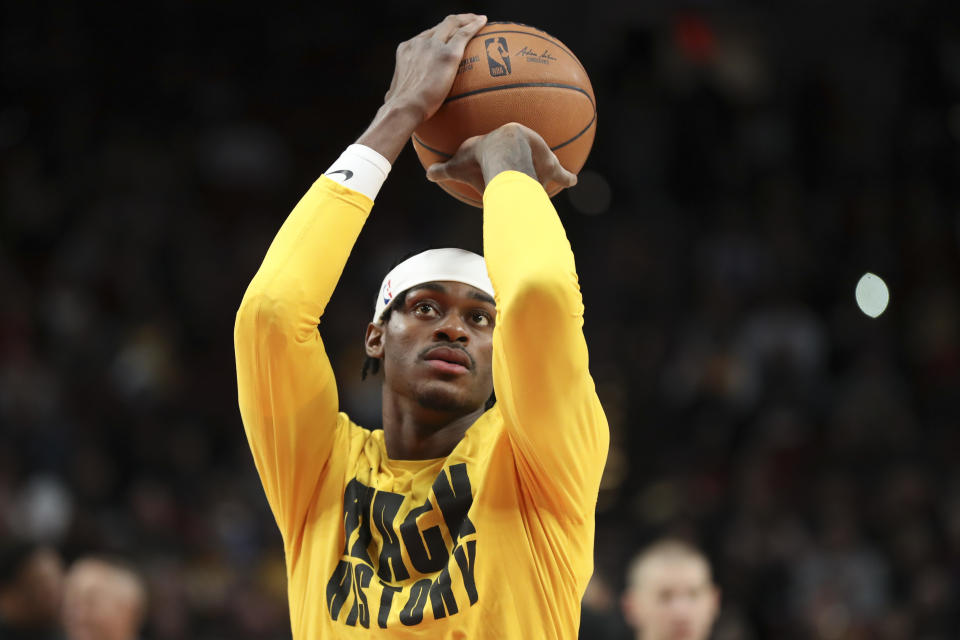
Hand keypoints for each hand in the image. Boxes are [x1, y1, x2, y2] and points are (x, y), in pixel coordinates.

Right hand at [384, 14, 487, 120]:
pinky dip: (475, 25)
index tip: (449, 35)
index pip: (427, 36)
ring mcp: (433, 46)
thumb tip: (391, 100)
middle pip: (441, 26)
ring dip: (467, 20)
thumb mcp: (393, 94)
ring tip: (479, 21)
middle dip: (455, 22)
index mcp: (407, 49)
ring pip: (453, 24)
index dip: (440, 33)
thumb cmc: (398, 109)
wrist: (404, 108)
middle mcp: (419, 42)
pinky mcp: (447, 54)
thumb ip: (395, 91)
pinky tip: (485, 22)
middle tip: (468, 23)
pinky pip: (464, 34)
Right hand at [425, 123, 577, 193]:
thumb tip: (426, 174)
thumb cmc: (478, 161)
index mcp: (495, 145)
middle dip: (523, 158)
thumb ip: (442, 171)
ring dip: (543, 168)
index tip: (494, 155)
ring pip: (540, 163)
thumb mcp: (457, 166)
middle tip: (524, 168)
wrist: (503, 154)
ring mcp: (536, 155)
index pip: (494, 149)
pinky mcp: (549, 165)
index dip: (494, 153)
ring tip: (550, 176)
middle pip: (520, 155)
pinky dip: (566, 177)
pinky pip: (560, 173)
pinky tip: (574, 181)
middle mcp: (518, 147)